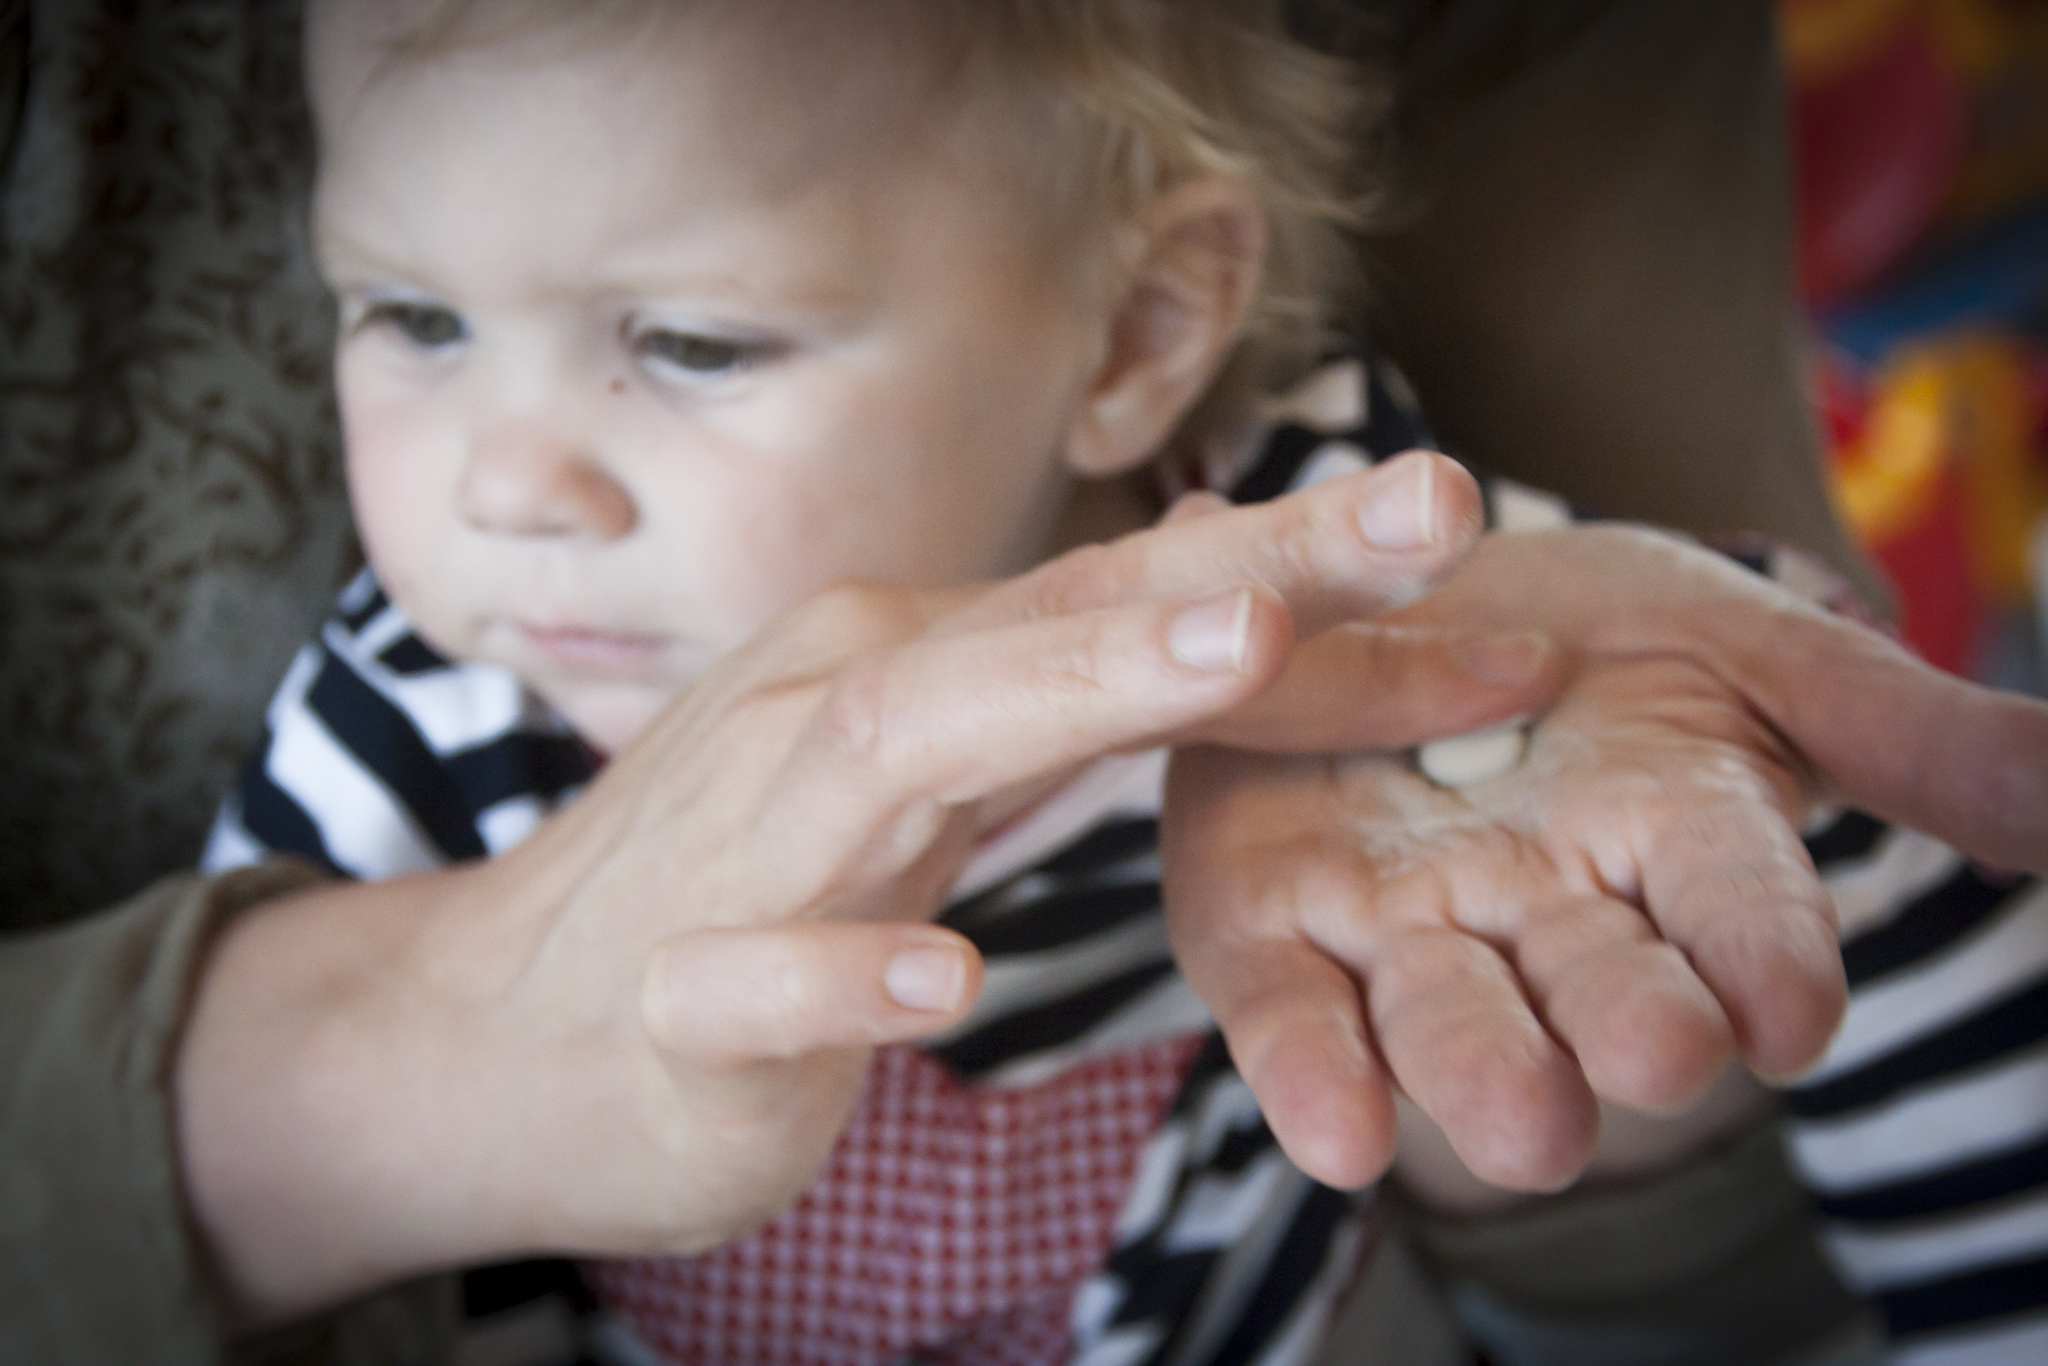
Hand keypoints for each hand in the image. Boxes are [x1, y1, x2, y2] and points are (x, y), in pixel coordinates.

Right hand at [176, 453, 1559, 1326]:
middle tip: (1434, 505)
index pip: (1137, 608)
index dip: (1321, 592)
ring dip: (1070, 687)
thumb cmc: (750, 896)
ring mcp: (755, 844)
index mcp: (919, 667)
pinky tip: (940, 980)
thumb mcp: (936, 792)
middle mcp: (840, 714)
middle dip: (1250, 565)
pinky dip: (845, 968)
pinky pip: (763, 975)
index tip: (1493, 570)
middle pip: (1058, 621)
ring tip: (1232, 652)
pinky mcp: (686, 994)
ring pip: (910, 737)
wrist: (504, 1035)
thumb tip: (1261, 638)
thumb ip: (1068, 715)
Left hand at [1162, 524, 2047, 1192]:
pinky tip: (1336, 1128)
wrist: (1397, 589)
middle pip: (1597, 985)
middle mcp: (1543, 911)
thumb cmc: (1593, 626)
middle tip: (1654, 1058)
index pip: (1742, 911)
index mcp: (1672, 842)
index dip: (1765, 954)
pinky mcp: (1264, 917)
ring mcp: (1400, 922)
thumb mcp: (1745, 650)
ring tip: (1522, 1124)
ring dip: (1475, 1065)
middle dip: (1625, 1022)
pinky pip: (1284, 1001)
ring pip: (1442, 1010)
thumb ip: (1895, 729)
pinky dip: (1308, 1061)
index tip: (1792, 1010)